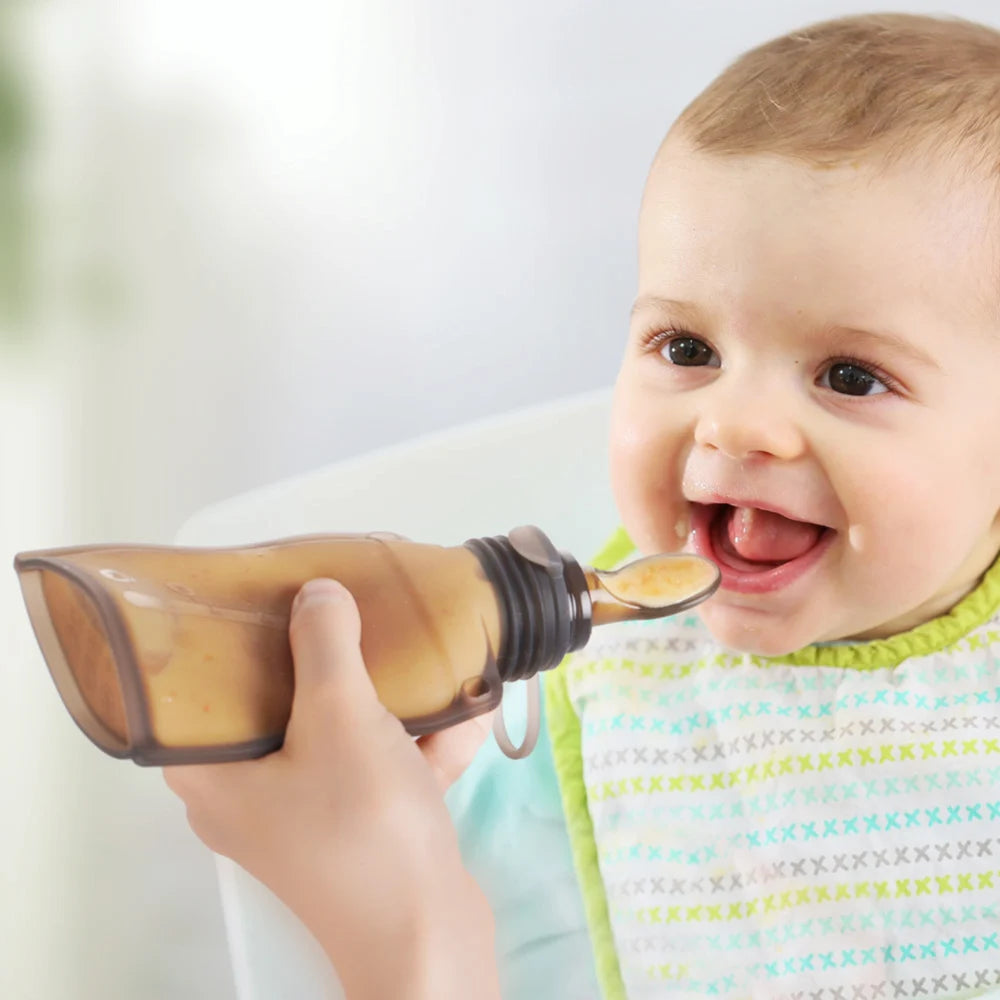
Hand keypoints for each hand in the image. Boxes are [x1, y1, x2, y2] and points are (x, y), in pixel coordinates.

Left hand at [164, 578, 500, 999]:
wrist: (431, 937)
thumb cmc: (366, 825)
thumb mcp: (342, 717)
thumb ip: (324, 643)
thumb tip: (316, 591)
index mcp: (214, 774)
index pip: (199, 688)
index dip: (227, 635)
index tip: (262, 590)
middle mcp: (251, 794)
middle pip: (278, 702)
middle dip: (330, 656)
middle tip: (348, 604)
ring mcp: (307, 814)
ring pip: (338, 730)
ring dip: (390, 697)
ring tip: (425, 648)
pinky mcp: (356, 827)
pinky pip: (377, 763)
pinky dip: (415, 739)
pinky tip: (465, 705)